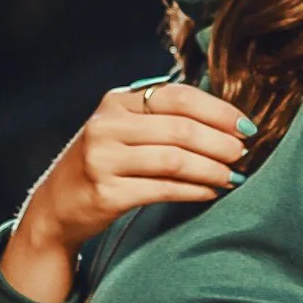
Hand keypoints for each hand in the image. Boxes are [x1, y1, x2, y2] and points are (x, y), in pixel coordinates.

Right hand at [1, 80, 255, 302]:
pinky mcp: (106, 193)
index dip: (218, 110)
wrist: (56, 206)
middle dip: (220, 142)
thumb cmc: (103, 164)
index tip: (247, 126)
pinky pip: (163, 189)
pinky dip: (194, 190)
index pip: (177, 96)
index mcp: (116, 101)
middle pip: (180, 129)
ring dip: (212, 168)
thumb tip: (225, 120)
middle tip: (244, 153)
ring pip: (174, 159)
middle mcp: (106, 126)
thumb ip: (160, 117)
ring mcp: (103, 160)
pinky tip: (211, 192)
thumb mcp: (122, 129)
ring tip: (234, 175)